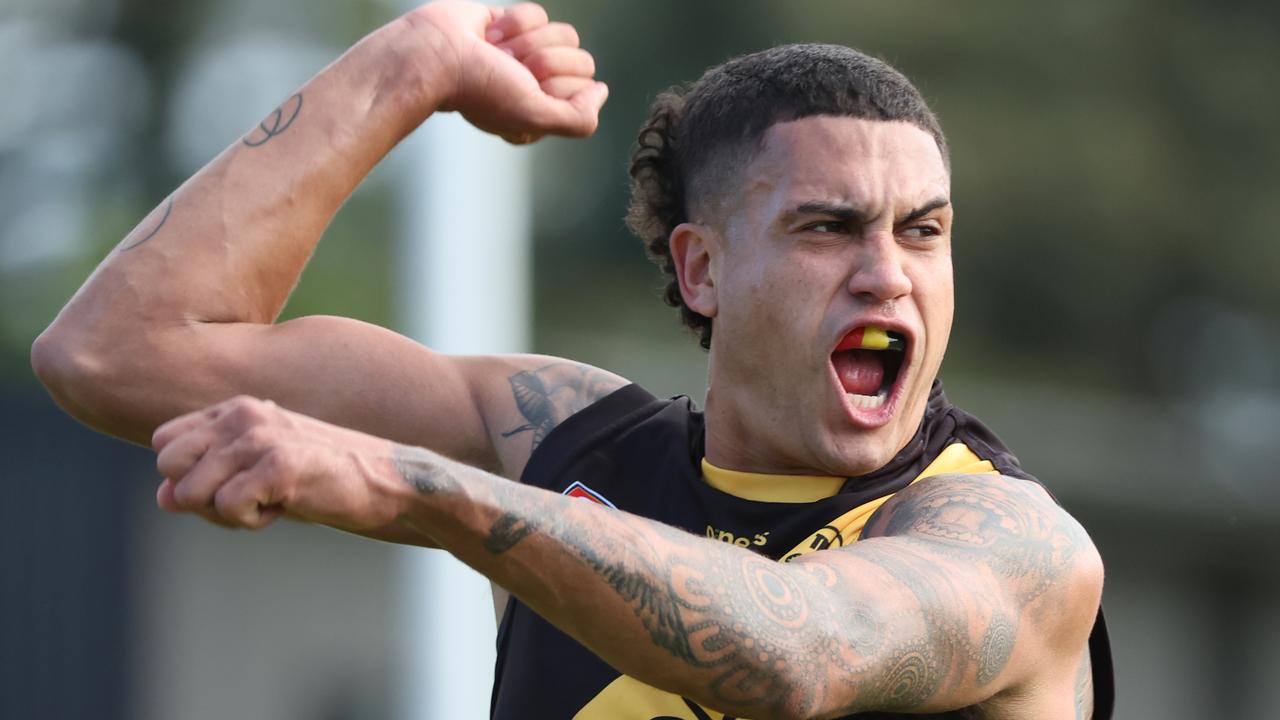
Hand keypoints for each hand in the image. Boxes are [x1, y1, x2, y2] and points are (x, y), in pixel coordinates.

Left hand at [152, 396, 400, 530]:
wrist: (387, 481)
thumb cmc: (322, 479)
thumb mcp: (257, 473)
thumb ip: (207, 479)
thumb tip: (162, 498)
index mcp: (235, 408)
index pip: (165, 445)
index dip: (191, 476)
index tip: (237, 483)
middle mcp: (243, 414)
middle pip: (170, 468)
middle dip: (200, 496)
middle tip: (251, 496)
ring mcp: (261, 437)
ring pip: (192, 492)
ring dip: (230, 513)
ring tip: (274, 499)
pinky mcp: (280, 465)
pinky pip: (227, 508)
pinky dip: (253, 521)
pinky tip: (288, 505)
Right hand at [405, 1, 606, 142]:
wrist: (434, 54)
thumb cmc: (480, 89)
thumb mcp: (534, 117)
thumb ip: (578, 119)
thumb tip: (600, 92)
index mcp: (544, 114)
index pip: (586, 88)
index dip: (559, 84)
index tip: (526, 88)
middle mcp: (539, 88)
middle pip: (582, 59)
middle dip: (544, 60)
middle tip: (511, 68)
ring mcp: (527, 56)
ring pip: (564, 34)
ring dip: (527, 41)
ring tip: (498, 53)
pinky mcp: (514, 27)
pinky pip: (539, 15)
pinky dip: (514, 22)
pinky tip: (490, 36)